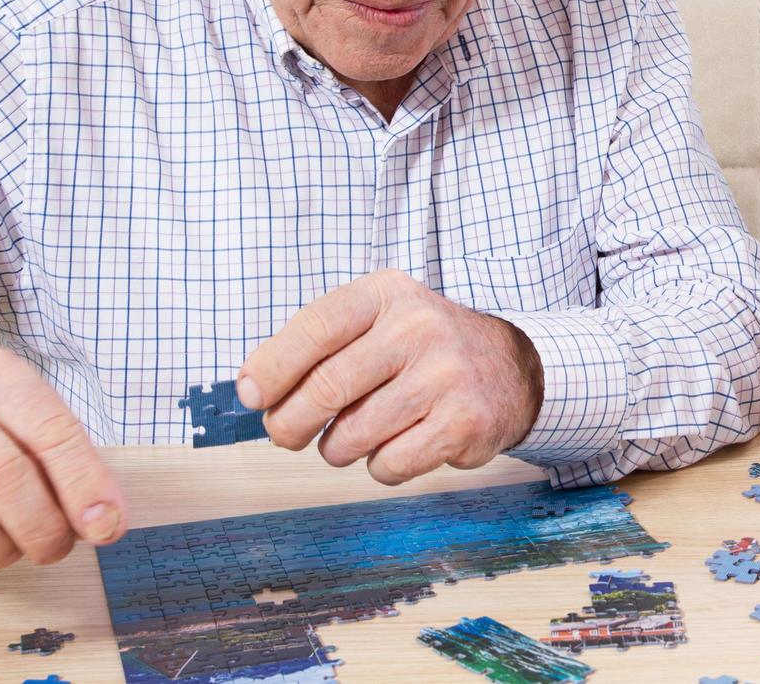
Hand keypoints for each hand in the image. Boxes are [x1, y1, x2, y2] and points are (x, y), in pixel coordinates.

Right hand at [0, 348, 125, 568]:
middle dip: (43, 526)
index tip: (108, 526)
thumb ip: (56, 450)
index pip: (51, 430)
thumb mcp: (18, 407)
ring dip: (4, 546)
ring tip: (16, 545)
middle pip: (5, 475)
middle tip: (57, 547)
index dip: (84, 483)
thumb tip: (101, 516)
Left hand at [239, 270, 543, 485]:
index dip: (271, 368)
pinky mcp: (463, 423)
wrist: (509, 367)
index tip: (252, 396)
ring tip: (358, 432)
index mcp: (388, 295)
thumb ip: (316, 347)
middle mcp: (419, 329)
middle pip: (325, 388)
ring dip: (338, 448)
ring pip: (351, 437)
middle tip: (286, 434)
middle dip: (289, 424)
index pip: (315, 328)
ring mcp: (445, 377)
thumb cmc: (420, 349)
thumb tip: (250, 392)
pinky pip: (388, 465)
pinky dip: (380, 465)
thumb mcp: (376, 320)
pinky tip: (400, 443)